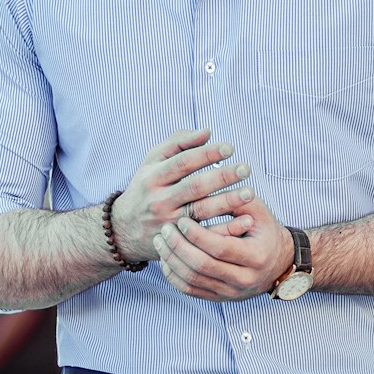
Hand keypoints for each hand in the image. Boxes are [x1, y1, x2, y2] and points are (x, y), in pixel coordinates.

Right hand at [111, 129, 252, 264]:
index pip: (183, 162)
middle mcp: (160, 200)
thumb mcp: (152, 162)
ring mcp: (169, 222)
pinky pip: (205, 235)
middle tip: (245, 169)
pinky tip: (244, 221)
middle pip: (194, 187)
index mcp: (153, 177)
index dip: (207, 154)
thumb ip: (177, 143)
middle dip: (222, 177)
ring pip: (201, 211)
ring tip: (249, 193)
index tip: (230, 148)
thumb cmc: (145, 188)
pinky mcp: (178, 241)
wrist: (123, 230)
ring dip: (227, 202)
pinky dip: (225, 229)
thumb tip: (207, 132)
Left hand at [152, 194, 293, 301]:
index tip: (182, 220)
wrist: (277, 263)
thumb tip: (209, 184)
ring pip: (192, 281)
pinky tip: (165, 259)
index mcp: (256, 256)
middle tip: (165, 229)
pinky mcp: (220, 298)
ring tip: (161, 241)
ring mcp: (231, 292)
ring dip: (172, 261)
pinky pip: (190, 291)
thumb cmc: (264, 231)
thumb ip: (237, 199)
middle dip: (179, 247)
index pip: (220, 247)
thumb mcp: (258, 212)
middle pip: (202, 266)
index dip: (197, 234)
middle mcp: (245, 279)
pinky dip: (174, 276)